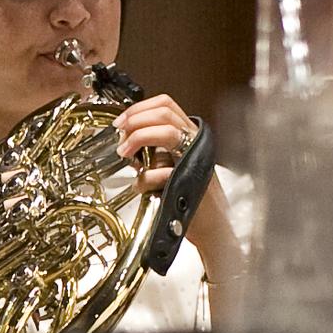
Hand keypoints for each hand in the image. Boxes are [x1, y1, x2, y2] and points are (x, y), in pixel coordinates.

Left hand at [113, 94, 244, 303]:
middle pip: (165, 112)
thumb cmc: (191, 200)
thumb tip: (127, 142)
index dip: (139, 108)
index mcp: (190, 136)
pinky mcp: (191, 180)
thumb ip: (155, 153)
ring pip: (167, 132)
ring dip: (139, 138)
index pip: (166, 104)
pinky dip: (145, 178)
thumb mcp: (171, 167)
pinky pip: (163, 171)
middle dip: (135, 120)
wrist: (212, 228)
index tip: (122, 121)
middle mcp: (196, 143)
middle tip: (120, 134)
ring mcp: (196, 159)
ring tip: (124, 153)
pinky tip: (140, 187)